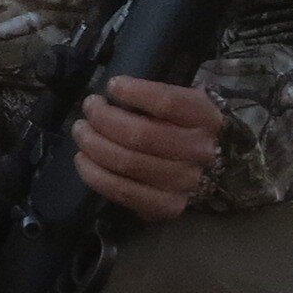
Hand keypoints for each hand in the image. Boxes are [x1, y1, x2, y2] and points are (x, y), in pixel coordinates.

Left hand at [71, 76, 223, 220]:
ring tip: (81, 131)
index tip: (112, 86)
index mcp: (205, 118)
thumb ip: (154, 96)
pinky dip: (94, 175)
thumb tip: (112, 93)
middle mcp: (199, 152)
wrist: (210, 169)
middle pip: (141, 135)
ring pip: (127, 163)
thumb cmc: (184, 126)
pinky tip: (83, 160)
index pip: (167, 102)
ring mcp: (184, 183)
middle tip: (89, 108)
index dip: (134, 92)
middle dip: (104, 119)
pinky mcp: (167, 207)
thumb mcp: (182, 102)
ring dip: (94, 145)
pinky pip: (122, 191)